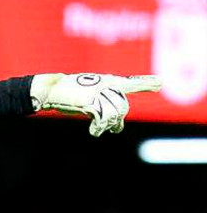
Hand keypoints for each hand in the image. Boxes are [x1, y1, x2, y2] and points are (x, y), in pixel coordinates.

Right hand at [30, 73, 161, 136]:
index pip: (130, 83)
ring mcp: (100, 92)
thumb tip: (113, 119)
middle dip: (117, 120)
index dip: (146, 84)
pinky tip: (94, 132)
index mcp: (107, 81)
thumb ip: (101, 100)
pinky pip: (103, 119)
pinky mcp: (92, 101)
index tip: (160, 84)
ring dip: (108, 125)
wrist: (52, 89)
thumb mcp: (86, 94)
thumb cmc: (65, 92)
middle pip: (122, 107)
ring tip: (99, 129)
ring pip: (115, 114)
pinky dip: (99, 128)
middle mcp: (107, 85)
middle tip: (112, 128)